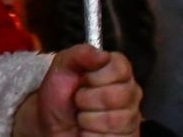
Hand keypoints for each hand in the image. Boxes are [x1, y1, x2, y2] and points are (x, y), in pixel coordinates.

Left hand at [14, 45, 140, 136]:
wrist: (51, 124)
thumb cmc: (59, 96)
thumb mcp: (61, 68)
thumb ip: (78, 54)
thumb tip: (100, 53)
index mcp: (116, 71)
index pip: (120, 68)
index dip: (97, 76)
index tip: (84, 80)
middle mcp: (129, 93)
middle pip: (119, 95)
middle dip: (89, 100)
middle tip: (79, 101)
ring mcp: (131, 118)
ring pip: (115, 120)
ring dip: (88, 120)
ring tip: (82, 117)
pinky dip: (92, 136)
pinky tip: (88, 131)